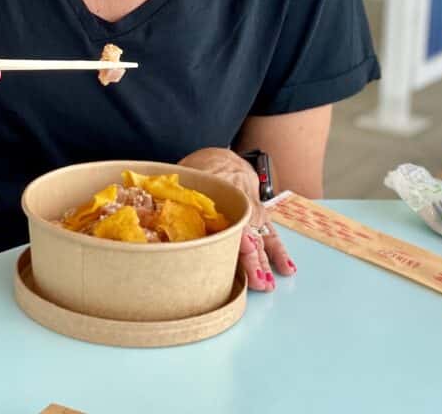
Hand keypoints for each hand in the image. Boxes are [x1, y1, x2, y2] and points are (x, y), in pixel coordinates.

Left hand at [178, 147, 295, 291]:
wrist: (223, 158)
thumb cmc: (201, 169)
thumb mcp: (187, 176)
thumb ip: (177, 194)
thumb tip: (155, 210)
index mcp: (222, 191)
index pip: (231, 217)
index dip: (235, 237)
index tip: (239, 252)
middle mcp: (241, 203)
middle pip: (248, 232)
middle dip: (253, 258)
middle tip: (257, 281)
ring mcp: (253, 210)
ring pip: (261, 236)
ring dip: (265, 260)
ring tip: (268, 283)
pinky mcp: (259, 216)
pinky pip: (271, 234)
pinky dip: (278, 252)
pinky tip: (286, 268)